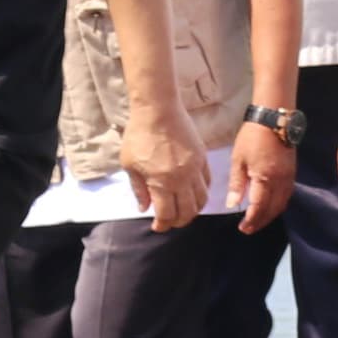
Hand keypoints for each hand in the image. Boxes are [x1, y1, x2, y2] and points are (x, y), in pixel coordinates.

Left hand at [119, 99, 208, 232]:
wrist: (158, 110)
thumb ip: (138, 189)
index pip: (167, 214)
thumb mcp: (129, 165)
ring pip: (202, 200)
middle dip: (179, 221)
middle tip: (170, 221)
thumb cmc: (139, 136)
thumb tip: (144, 208)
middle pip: (188, 211)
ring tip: (183, 210)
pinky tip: (193, 193)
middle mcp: (182, 180)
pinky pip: (208, 182)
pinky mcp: (203, 158)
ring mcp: (195, 169)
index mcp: (162, 183)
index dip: (162, 225)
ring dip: (193, 210)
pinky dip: (202, 193)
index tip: (157, 227)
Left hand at [227, 122, 295, 233]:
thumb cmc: (252, 138)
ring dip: (270, 215)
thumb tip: (233, 204)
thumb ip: (237, 184)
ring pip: (282, 204)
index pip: (259, 207)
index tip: (242, 228)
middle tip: (248, 229)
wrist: (274, 119)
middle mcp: (280, 182)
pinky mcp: (292, 173)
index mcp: (265, 178)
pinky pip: (287, 196)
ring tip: (257, 221)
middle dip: (261, 221)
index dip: (251, 220)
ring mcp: (289, 178)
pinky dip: (278, 205)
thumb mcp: (238, 160)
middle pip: (272, 209)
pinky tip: (270, 207)